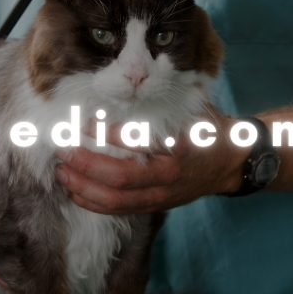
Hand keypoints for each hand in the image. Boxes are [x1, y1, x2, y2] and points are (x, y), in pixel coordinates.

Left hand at [54, 109, 250, 213]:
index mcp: (177, 147)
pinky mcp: (155, 205)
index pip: (135, 143)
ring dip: (83, 187)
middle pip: (119, 178)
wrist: (230, 162)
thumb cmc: (207, 129)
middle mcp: (168, 175)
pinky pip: (119, 210)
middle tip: (64, 148)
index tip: (84, 122)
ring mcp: (161, 195)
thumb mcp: (192, 108)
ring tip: (62, 171)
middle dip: (85, 165)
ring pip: (115, 200)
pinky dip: (94, 203)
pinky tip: (75, 191)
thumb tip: (125, 83)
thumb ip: (161, 100)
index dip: (105, 134)